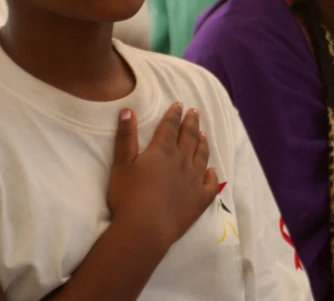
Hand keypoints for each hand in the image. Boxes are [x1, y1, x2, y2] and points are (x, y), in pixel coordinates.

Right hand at [109, 103, 217, 249]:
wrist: (145, 229)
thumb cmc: (128, 196)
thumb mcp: (121, 164)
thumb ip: (126, 137)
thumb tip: (128, 110)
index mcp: (162, 151)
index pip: (170, 126)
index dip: (174, 114)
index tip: (179, 104)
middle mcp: (182, 161)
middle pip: (189, 137)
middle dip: (192, 123)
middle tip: (195, 112)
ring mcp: (194, 180)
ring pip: (202, 157)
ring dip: (202, 144)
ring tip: (204, 135)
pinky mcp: (200, 200)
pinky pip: (210, 184)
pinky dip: (211, 175)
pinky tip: (211, 171)